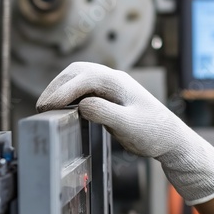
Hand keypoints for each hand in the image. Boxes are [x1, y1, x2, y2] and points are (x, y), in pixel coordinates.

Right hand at [36, 62, 213, 204]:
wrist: (171, 140)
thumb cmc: (155, 133)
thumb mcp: (129, 126)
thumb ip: (105, 113)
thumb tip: (81, 105)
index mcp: (118, 82)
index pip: (83, 77)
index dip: (62, 90)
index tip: (46, 107)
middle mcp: (113, 80)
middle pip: (76, 73)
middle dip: (56, 87)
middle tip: (41, 109)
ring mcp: (110, 87)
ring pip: (78, 80)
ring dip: (60, 90)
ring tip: (46, 110)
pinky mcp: (108, 98)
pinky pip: (83, 90)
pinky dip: (69, 97)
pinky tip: (62, 110)